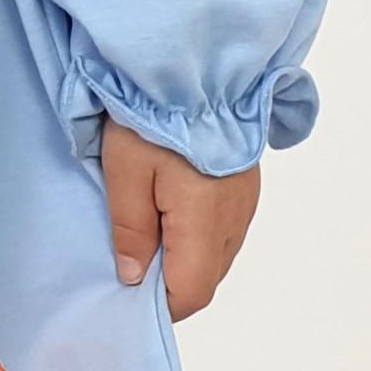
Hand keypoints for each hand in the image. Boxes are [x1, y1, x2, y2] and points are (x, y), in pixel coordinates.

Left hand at [100, 123, 257, 319]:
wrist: (198, 66)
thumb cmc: (156, 113)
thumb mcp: (126, 170)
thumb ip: (130, 229)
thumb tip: (134, 277)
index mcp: (205, 223)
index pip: (190, 294)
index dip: (159, 304)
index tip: (129, 290)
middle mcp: (234, 221)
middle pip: (205, 279)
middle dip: (170, 280)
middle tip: (131, 256)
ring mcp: (244, 204)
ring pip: (215, 256)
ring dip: (184, 255)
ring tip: (147, 228)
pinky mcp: (244, 188)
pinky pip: (223, 230)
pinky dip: (196, 233)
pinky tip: (170, 209)